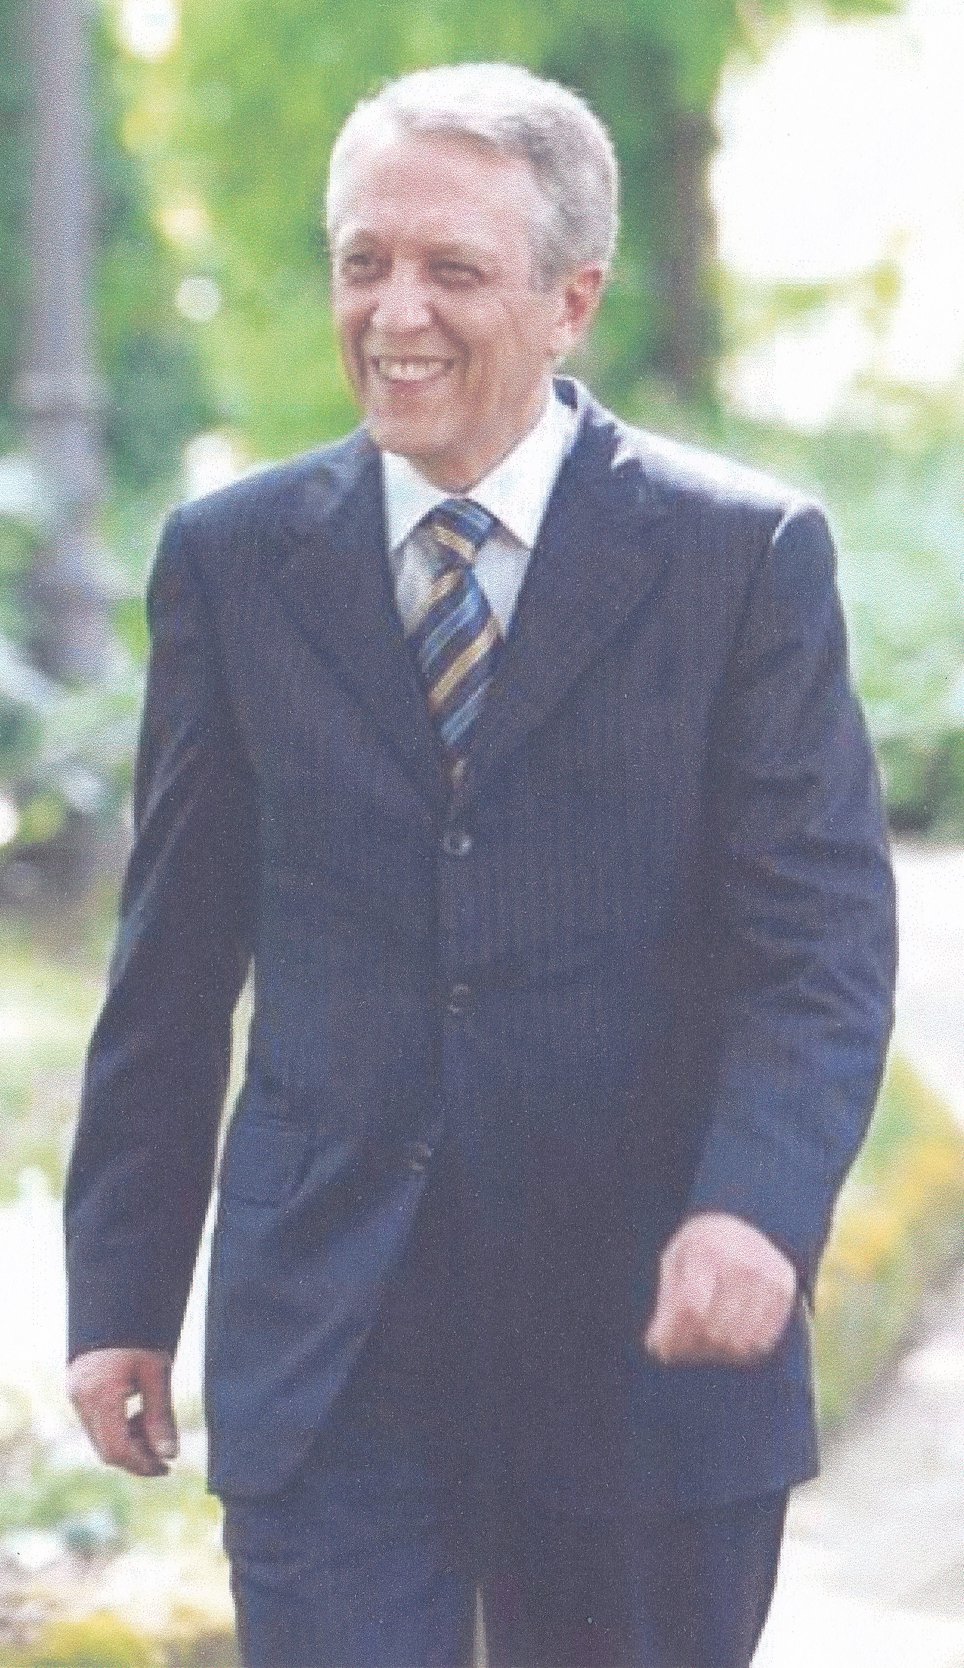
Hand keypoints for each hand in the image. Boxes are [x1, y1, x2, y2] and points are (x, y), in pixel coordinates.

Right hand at [67, 1347, 177, 1476]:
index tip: (167, 1467)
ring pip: (99, 1438)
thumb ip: (161, 1416)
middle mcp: (81, 1399)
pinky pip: (95, 1423)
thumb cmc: (141, 1334)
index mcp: (101, 1395)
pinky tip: (138, 1417)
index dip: (142, 1465)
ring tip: (153, 1430)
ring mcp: (75, 1395)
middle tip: (164, 1458)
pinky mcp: (76, 1390)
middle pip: (106, 1449)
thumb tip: (170, 1455)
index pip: (118, 1449)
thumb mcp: (157, 1373)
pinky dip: (117, 1428)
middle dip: (136, 1458)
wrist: (115, 1303)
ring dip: (127, 1443)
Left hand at [643, 1212, 796, 1367]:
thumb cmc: (702, 1247)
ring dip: (716, 1354)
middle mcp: (742, 1262)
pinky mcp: (784, 1291)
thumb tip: (659, 1347)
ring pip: (740, 1343)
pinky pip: (762, 1342)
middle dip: (691, 1348)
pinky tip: (726, 1340)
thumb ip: (668, 1303)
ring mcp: (767, 1278)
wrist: (745, 1221)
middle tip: (682, 1347)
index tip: (663, 1348)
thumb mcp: (675, 1260)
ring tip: (703, 1344)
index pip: (691, 1307)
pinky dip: (740, 1351)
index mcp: (707, 1250)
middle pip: (715, 1330)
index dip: (674, 1335)